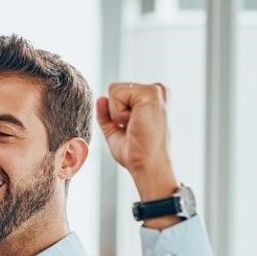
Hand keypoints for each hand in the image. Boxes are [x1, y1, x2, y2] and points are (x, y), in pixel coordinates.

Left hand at [95, 82, 177, 197]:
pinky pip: (116, 94)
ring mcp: (155, 90)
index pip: (118, 93)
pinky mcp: (151, 93)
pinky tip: (135, 123)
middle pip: (115, 89)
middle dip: (116, 112)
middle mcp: (156, 91)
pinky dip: (119, 113)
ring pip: (114, 91)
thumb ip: (107, 114)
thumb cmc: (136, 154)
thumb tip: (100, 98)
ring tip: (135, 126)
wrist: (147, 165)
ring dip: (117, 113)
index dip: (116, 113)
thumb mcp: (115, 131)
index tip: (132, 129)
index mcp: (151, 99)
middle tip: (133, 129)